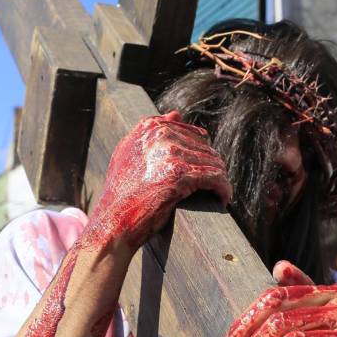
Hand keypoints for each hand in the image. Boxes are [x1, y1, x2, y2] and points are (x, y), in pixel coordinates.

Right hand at [86, 111, 231, 250]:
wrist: (112, 222)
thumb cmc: (121, 195)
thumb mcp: (127, 155)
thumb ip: (149, 133)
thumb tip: (176, 114)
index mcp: (148, 127)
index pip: (192, 133)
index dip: (200, 154)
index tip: (201, 171)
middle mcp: (159, 135)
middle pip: (205, 148)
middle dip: (212, 168)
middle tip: (213, 187)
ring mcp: (169, 154)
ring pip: (213, 162)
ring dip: (220, 180)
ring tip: (219, 193)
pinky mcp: (179, 176)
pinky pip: (215, 178)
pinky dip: (223, 189)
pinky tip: (223, 199)